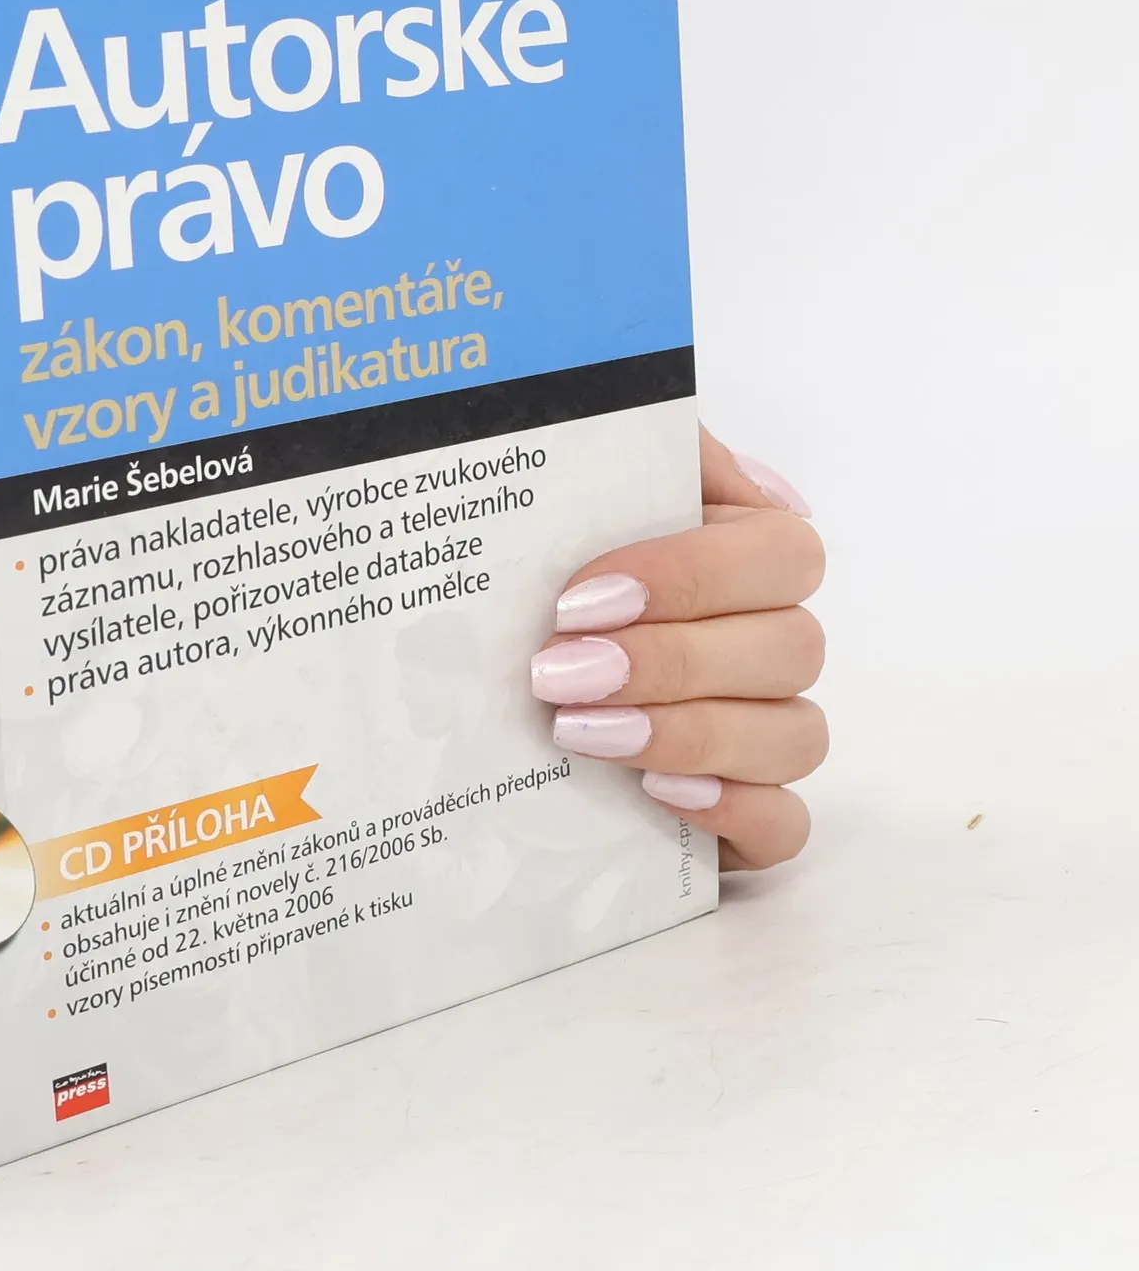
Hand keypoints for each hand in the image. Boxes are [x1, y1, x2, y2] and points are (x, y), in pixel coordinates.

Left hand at [530, 426, 825, 869]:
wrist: (476, 672)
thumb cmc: (544, 568)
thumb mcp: (576, 481)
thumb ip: (643, 445)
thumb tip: (740, 478)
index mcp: (745, 553)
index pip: (782, 555)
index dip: (692, 576)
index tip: (583, 599)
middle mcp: (771, 641)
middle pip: (792, 649)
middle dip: (670, 661)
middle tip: (561, 672)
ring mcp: (765, 731)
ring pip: (793, 736)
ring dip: (688, 734)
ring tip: (579, 734)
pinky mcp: (745, 814)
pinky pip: (787, 825)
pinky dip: (735, 812)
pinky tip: (657, 795)